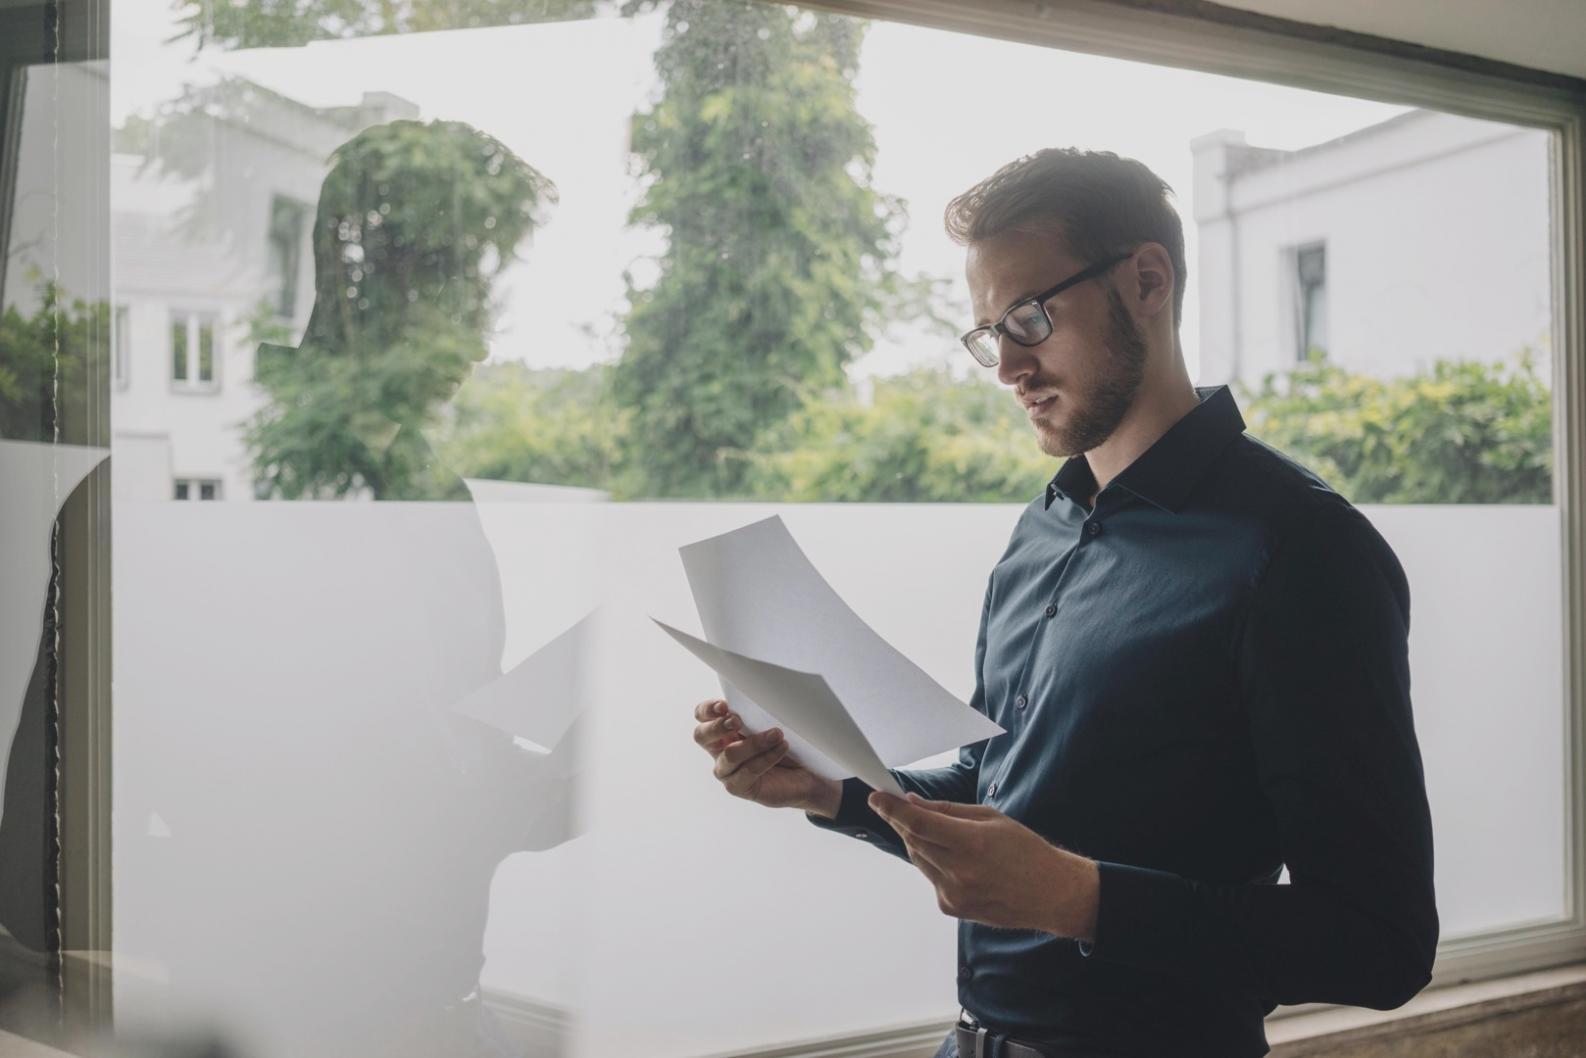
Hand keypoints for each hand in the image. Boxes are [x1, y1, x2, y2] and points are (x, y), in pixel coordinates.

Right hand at [691, 698, 840, 816]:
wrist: (805, 772)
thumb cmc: (785, 742)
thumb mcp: (770, 722)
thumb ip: (758, 712)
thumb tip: (762, 695)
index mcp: (722, 728)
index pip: (702, 715)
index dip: (708, 709)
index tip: (724, 705)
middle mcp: (718, 749)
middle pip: (701, 735)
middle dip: (717, 726)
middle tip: (737, 721)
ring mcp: (726, 770)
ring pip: (729, 754)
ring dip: (754, 743)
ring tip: (777, 734)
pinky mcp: (738, 787)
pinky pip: (748, 772)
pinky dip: (766, 758)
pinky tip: (782, 748)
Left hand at [868, 791, 1098, 940]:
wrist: (1049, 894)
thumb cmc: (1025, 851)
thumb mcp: (991, 818)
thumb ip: (948, 811)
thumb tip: (913, 803)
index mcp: (972, 842)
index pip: (918, 824)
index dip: (892, 809)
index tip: (876, 797)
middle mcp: (959, 870)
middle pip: (913, 840)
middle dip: (903, 822)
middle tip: (900, 808)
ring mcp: (953, 893)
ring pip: (918, 859)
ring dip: (919, 842)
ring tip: (942, 836)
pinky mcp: (951, 907)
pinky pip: (931, 877)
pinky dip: (934, 864)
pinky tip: (958, 862)